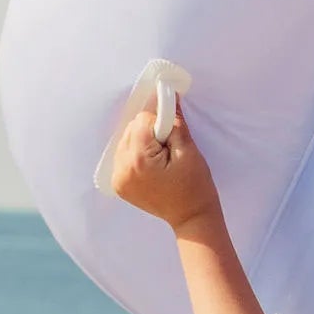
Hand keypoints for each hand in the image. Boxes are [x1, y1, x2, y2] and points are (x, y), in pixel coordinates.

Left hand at [110, 93, 222, 230]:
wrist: (192, 218)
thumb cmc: (195, 186)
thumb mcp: (189, 151)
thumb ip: (175, 122)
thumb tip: (168, 96)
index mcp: (138, 160)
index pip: (142, 121)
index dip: (160, 123)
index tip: (173, 138)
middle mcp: (121, 169)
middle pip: (131, 129)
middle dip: (150, 132)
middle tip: (169, 150)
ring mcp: (118, 178)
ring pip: (126, 141)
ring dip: (142, 142)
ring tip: (161, 160)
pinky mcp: (119, 184)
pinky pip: (123, 156)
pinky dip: (136, 154)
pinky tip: (152, 167)